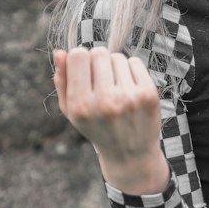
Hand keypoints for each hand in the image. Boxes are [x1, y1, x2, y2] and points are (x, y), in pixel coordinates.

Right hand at [52, 46, 169, 193]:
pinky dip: (130, 70)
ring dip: (115, 67)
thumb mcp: (71, 111)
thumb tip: (59, 51)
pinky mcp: (148, 95)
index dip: (80, 59)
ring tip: (115, 87)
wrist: (130, 155)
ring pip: (117, 57)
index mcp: (81, 105)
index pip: (78, 55)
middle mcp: (105, 101)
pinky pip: (135, 62)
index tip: (84, 71)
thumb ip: (62, 81)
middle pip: (99, 52)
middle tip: (101, 80)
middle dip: (98, 62)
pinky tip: (129, 88)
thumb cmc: (96, 127)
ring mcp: (129, 98)